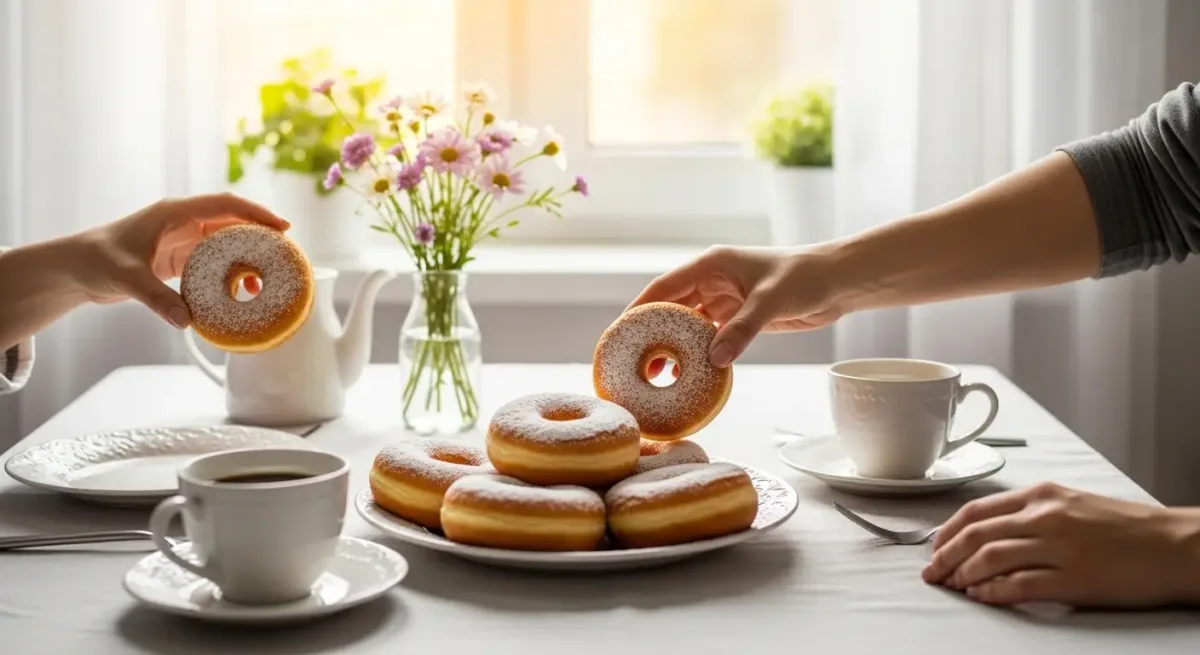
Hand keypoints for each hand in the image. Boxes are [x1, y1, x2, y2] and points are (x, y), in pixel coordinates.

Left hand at [69, 193, 286, 327]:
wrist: (75, 268)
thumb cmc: (95, 260)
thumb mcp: (127, 278)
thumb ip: (157, 298)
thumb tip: (188, 320)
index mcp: (173, 213)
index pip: (224, 205)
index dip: (256, 213)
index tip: (282, 227)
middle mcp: (183, 222)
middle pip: (233, 222)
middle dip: (261, 235)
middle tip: (286, 255)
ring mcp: (183, 239)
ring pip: (227, 241)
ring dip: (248, 256)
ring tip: (268, 276)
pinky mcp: (182, 257)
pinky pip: (216, 259)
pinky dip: (232, 271)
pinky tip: (243, 288)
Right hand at [630, 245, 841, 367]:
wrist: (838, 282)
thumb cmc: (806, 277)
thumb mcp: (771, 300)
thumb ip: (743, 329)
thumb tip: (714, 360)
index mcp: (711, 266)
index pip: (664, 288)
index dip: (639, 309)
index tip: (620, 334)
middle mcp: (712, 281)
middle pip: (669, 309)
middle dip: (651, 335)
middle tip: (633, 364)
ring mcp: (724, 300)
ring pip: (687, 326)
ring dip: (672, 347)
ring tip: (656, 375)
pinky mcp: (738, 317)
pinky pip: (709, 337)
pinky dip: (697, 353)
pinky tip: (687, 372)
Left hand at [922, 482, 1199, 607]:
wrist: (1175, 545)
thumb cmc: (1127, 528)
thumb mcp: (1073, 504)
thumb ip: (1031, 513)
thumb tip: (989, 533)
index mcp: (1042, 495)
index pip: (976, 511)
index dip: (946, 531)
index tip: (934, 547)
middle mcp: (1045, 516)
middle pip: (975, 534)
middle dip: (944, 555)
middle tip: (932, 573)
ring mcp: (1059, 548)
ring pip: (989, 558)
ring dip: (962, 575)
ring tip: (952, 587)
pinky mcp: (1073, 580)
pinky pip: (1018, 586)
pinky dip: (991, 593)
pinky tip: (980, 597)